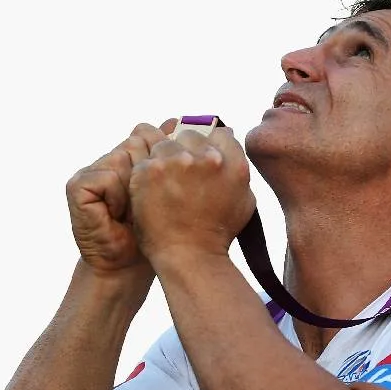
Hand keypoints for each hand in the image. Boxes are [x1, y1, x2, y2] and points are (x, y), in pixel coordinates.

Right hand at [66, 119, 178, 272]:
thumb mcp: (169, 191)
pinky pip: (107, 176)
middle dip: (151, 174)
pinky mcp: (78, 184)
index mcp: (133, 157)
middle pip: (138, 142)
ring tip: (133, 212)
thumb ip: (171, 157)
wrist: (127, 266)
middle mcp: (112, 158)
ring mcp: (93, 169)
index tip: (168, 187)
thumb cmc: (154, 232)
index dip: (162, 158)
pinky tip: (118, 215)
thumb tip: (177, 121)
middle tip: (149, 203)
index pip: (149, 133)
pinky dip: (117, 197)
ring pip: (125, 157)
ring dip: (136, 189)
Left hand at [129, 126, 255, 265]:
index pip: (219, 134)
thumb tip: (229, 136)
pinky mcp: (149, 171)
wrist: (189, 255)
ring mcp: (176, 162)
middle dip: (186, 150)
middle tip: (182, 175)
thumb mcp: (244, 199)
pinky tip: (154, 192)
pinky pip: (146, 159)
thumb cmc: (217, 233)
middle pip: (190, 135)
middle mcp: (206, 158)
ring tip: (166, 185)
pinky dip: (147, 174)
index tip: (201, 160)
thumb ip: (238, 167)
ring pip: (165, 144)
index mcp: (232, 163)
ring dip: (164, 160)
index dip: (209, 146)